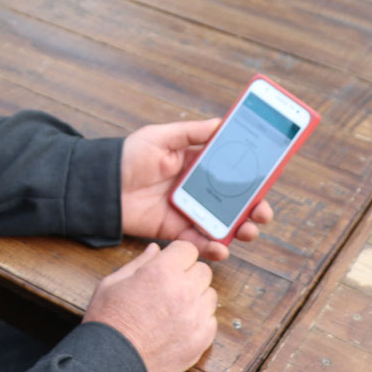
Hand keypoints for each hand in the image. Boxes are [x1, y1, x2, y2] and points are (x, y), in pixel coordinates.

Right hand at [83, 241, 216, 371]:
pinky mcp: (201, 340)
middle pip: (203, 271)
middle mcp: (184, 291)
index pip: (188, 249)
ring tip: (175, 308)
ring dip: (197, 296)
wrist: (111, 364)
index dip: (177, 255)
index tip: (170, 264)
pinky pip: (211, 320)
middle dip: (188, 274)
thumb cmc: (108, 322)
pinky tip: (180, 325)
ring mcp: (196, 317)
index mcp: (162, 272)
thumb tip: (155, 249)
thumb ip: (139, 263)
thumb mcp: (113, 283)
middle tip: (170, 287)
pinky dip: (199, 320)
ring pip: (210, 295)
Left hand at [120, 119, 272, 260]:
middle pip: (236, 201)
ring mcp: (189, 212)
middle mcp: (198, 190)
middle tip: (263, 212)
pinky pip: (199, 242)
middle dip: (255, 208)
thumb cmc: (128, 156)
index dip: (254, 176)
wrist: (100, 186)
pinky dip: (213, 247)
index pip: (233, 171)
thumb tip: (223, 123)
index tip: (270, 178)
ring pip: (224, 223)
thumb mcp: (160, 137)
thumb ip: (191, 132)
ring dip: (241, 229)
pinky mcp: (175, 231)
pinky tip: (221, 247)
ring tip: (248, 230)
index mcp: (198, 165)